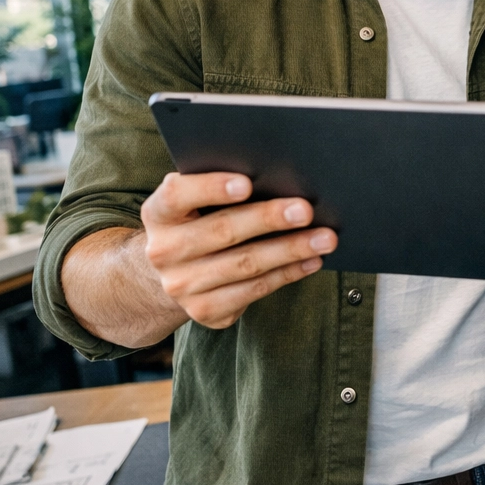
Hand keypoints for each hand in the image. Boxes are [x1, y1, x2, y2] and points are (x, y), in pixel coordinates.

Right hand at [141, 171, 335, 328]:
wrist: (176, 271)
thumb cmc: (199, 220)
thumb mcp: (196, 200)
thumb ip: (221, 186)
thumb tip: (279, 174)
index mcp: (158, 213)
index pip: (177, 195)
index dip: (211, 188)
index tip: (248, 183)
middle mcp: (163, 251)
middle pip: (222, 231)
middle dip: (268, 218)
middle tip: (306, 209)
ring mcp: (182, 285)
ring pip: (245, 265)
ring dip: (290, 250)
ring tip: (325, 238)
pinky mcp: (204, 310)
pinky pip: (254, 291)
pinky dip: (287, 274)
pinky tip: (312, 261)